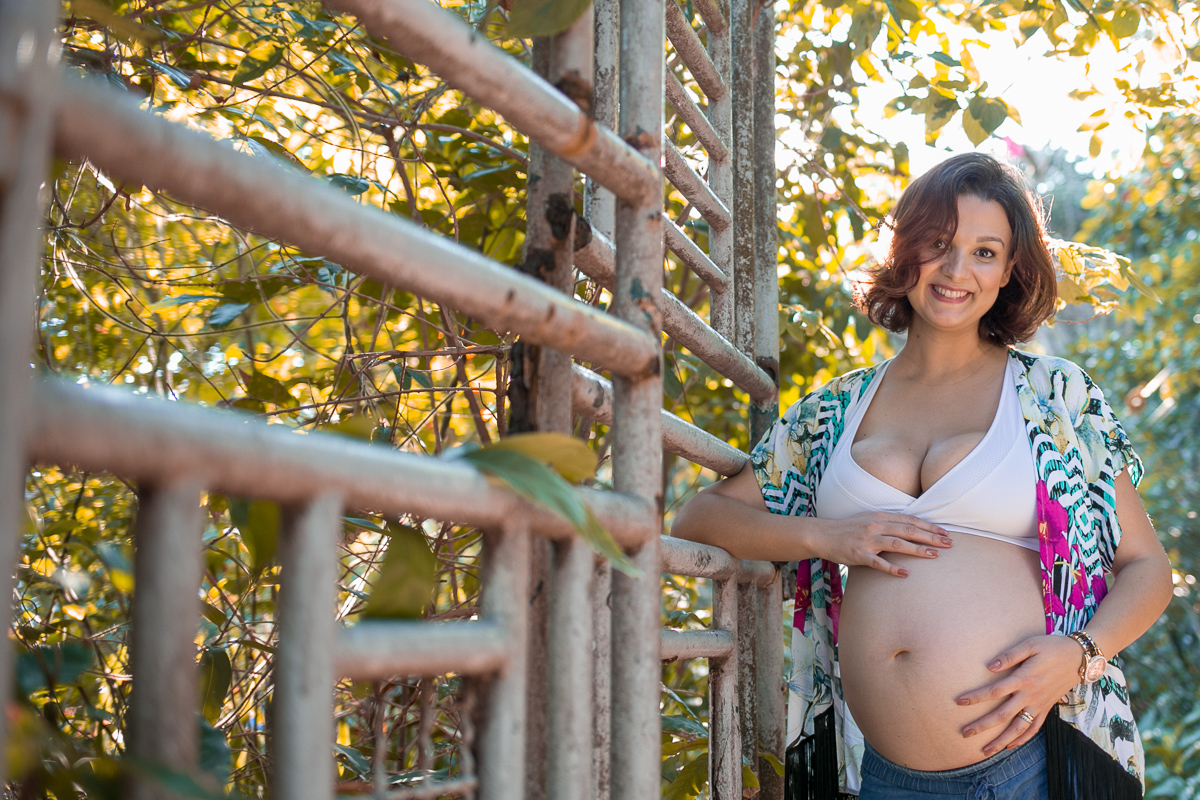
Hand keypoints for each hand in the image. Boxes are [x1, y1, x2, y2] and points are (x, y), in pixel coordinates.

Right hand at [814, 512, 952, 576]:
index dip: (929, 526)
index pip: (910, 520)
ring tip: (934, 555)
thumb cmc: (848, 529)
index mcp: (880, 516)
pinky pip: (878, 562)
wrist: (822, 534)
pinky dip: (892, 568)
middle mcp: (876, 526)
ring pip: (897, 544)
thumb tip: (910, 527)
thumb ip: (888, 522)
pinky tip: (905, 574)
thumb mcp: (869, 519)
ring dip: (917, 549)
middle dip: (931, 537)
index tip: (945, 533)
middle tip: (949, 544)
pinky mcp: (859, 555)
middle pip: (908, 530)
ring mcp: (867, 540)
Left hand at [955, 634, 1082, 755]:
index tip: (959, 701)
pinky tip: (1010, 745)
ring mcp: (1039, 705)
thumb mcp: (1030, 644)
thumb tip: (989, 667)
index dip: (976, 697)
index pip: (995, 691)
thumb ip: (1010, 655)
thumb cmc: (1052, 647)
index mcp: (1024, 679)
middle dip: (983, 726)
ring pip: (1018, 728)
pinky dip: (1022, 739)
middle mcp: (1030, 696)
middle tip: (964, 733)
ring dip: (1001, 740)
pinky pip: (1034, 728)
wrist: (1080, 658)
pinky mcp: (1046, 708)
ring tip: (985, 751)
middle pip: (1003, 715)